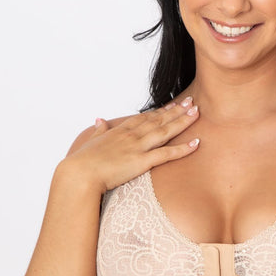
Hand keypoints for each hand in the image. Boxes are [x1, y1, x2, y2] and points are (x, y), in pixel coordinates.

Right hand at [63, 98, 199, 193]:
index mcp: (120, 131)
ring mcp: (137, 147)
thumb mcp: (91, 141)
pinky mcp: (141, 161)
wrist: (79, 174)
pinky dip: (182, 148)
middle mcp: (131, 135)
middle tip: (192, 101)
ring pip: (166, 131)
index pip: (145, 117)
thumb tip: (99, 119)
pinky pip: (167, 154)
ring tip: (196, 112)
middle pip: (159, 119)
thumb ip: (99, 130)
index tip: (173, 104)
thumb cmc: (82, 161)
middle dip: (177, 110)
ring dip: (183, 121)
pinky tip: (196, 143)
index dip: (161, 111)